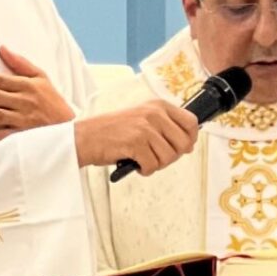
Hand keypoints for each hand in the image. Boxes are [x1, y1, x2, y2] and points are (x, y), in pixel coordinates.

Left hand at [0, 46, 75, 142]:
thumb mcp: (41, 77)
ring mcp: (25, 119)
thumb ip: (20, 64)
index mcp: (27, 86)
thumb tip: (2, 49)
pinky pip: (5, 135)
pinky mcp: (25, 135)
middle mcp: (25, 101)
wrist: (71, 126)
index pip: (0, 80)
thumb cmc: (52, 100)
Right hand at [74, 99, 198, 173]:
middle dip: (172, 156)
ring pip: (169, 157)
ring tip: (143, 159)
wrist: (85, 137)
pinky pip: (153, 165)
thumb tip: (189, 144)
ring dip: (157, 164)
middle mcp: (154, 113)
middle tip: (157, 157)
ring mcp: (145, 127)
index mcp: (158, 105)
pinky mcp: (136, 143)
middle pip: (183, 143)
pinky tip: (135, 163)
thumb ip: (166, 127)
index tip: (183, 147)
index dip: (190, 139)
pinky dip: (145, 170)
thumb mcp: (142, 119)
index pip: (191, 122)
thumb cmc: (113, 131)